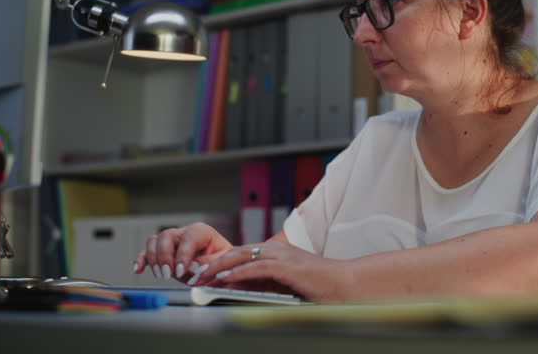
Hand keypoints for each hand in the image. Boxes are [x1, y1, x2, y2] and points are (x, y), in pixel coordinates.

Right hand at [132, 222, 233, 283]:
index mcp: (201, 232)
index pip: (189, 237)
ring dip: (154, 259)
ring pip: (154, 241)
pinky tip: (138, 269)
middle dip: (165, 256)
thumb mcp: (222, 264)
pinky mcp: (162, 255)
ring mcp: (171, 243)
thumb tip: (193, 269)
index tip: (181, 270)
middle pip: (167, 236)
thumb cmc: (222, 264)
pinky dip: (141, 260)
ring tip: (161, 275)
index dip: (183, 254)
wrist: (220, 269)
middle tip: (168, 274)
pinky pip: (146, 253)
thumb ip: (207, 266)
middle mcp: (184, 234)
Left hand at [190, 240, 351, 302]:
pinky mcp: (286, 267)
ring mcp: (281, 255)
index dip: (219, 262)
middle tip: (194, 274)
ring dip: (219, 268)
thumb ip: (262, 282)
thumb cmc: (318, 285)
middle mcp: (276, 248)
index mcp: (275, 251)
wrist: (344, 284)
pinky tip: (224, 279)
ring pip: (242, 257)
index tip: (202, 272)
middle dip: (212, 264)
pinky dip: (237, 273)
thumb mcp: (284, 283)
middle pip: (236, 252)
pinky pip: (256, 268)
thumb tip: (237, 288)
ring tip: (201, 277)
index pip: (240, 253)